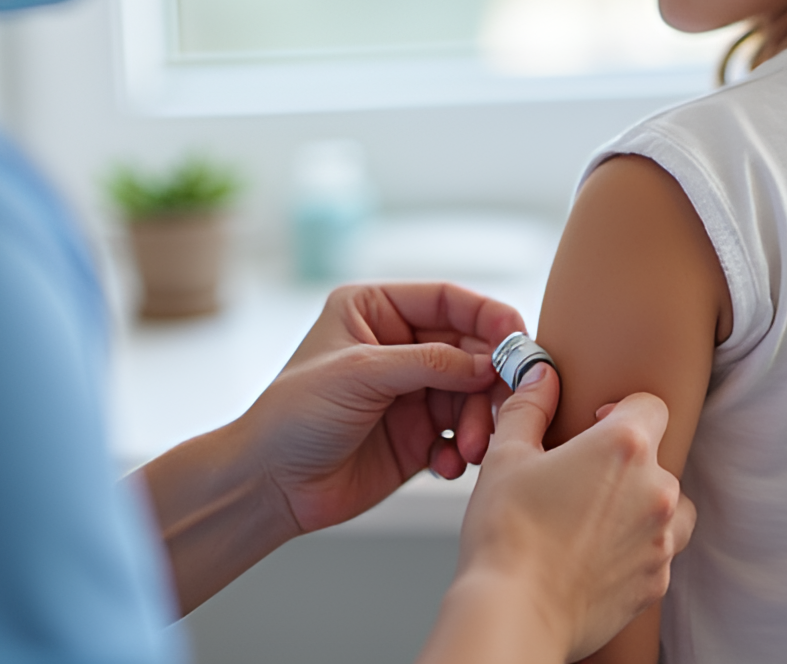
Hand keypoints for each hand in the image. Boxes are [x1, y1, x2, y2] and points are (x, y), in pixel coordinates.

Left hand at [239, 283, 523, 536]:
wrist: (268, 486)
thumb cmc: (294, 415)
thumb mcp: (360, 374)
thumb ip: (428, 362)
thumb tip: (489, 362)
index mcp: (376, 310)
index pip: (447, 300)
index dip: (488, 316)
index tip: (518, 340)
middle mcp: (398, 345)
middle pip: (469, 349)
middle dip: (489, 380)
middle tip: (506, 407)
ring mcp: (410, 391)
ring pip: (471, 394)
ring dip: (478, 421)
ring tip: (469, 448)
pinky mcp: (417, 434)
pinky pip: (460, 433)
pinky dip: (464, 449)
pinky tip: (447, 465)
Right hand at [419, 365, 695, 663]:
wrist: (513, 612)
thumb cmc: (506, 531)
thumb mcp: (506, 453)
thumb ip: (529, 406)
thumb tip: (541, 376)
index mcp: (624, 447)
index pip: (651, 405)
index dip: (621, 408)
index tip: (593, 425)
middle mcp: (655, 490)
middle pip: (657, 458)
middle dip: (623, 462)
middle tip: (579, 477)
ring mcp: (661, 541)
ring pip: (667, 506)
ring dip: (639, 504)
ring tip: (592, 515)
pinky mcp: (656, 583)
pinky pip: (657, 552)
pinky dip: (634, 547)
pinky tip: (592, 552)